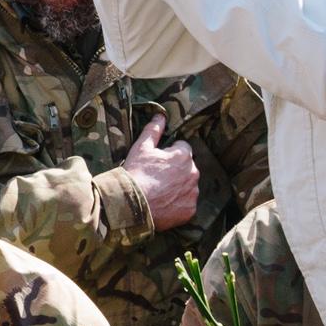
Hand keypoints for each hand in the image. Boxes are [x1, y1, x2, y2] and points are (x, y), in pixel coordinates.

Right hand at [123, 113, 199, 230]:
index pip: (183, 148)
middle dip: (176, 170)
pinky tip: (164, 204)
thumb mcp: (141, 147)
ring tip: (159, 192)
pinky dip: (178, 204)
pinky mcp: (190, 209)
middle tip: (156, 178)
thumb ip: (154, 130)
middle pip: (187, 167)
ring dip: (178, 187)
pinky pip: (187, 204)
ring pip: (188, 186)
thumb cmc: (136, 173)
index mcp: (183, 155)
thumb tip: (160, 115)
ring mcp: (193, 193)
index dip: (169, 153)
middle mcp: (193, 173)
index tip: (157, 162)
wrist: (131, 204)